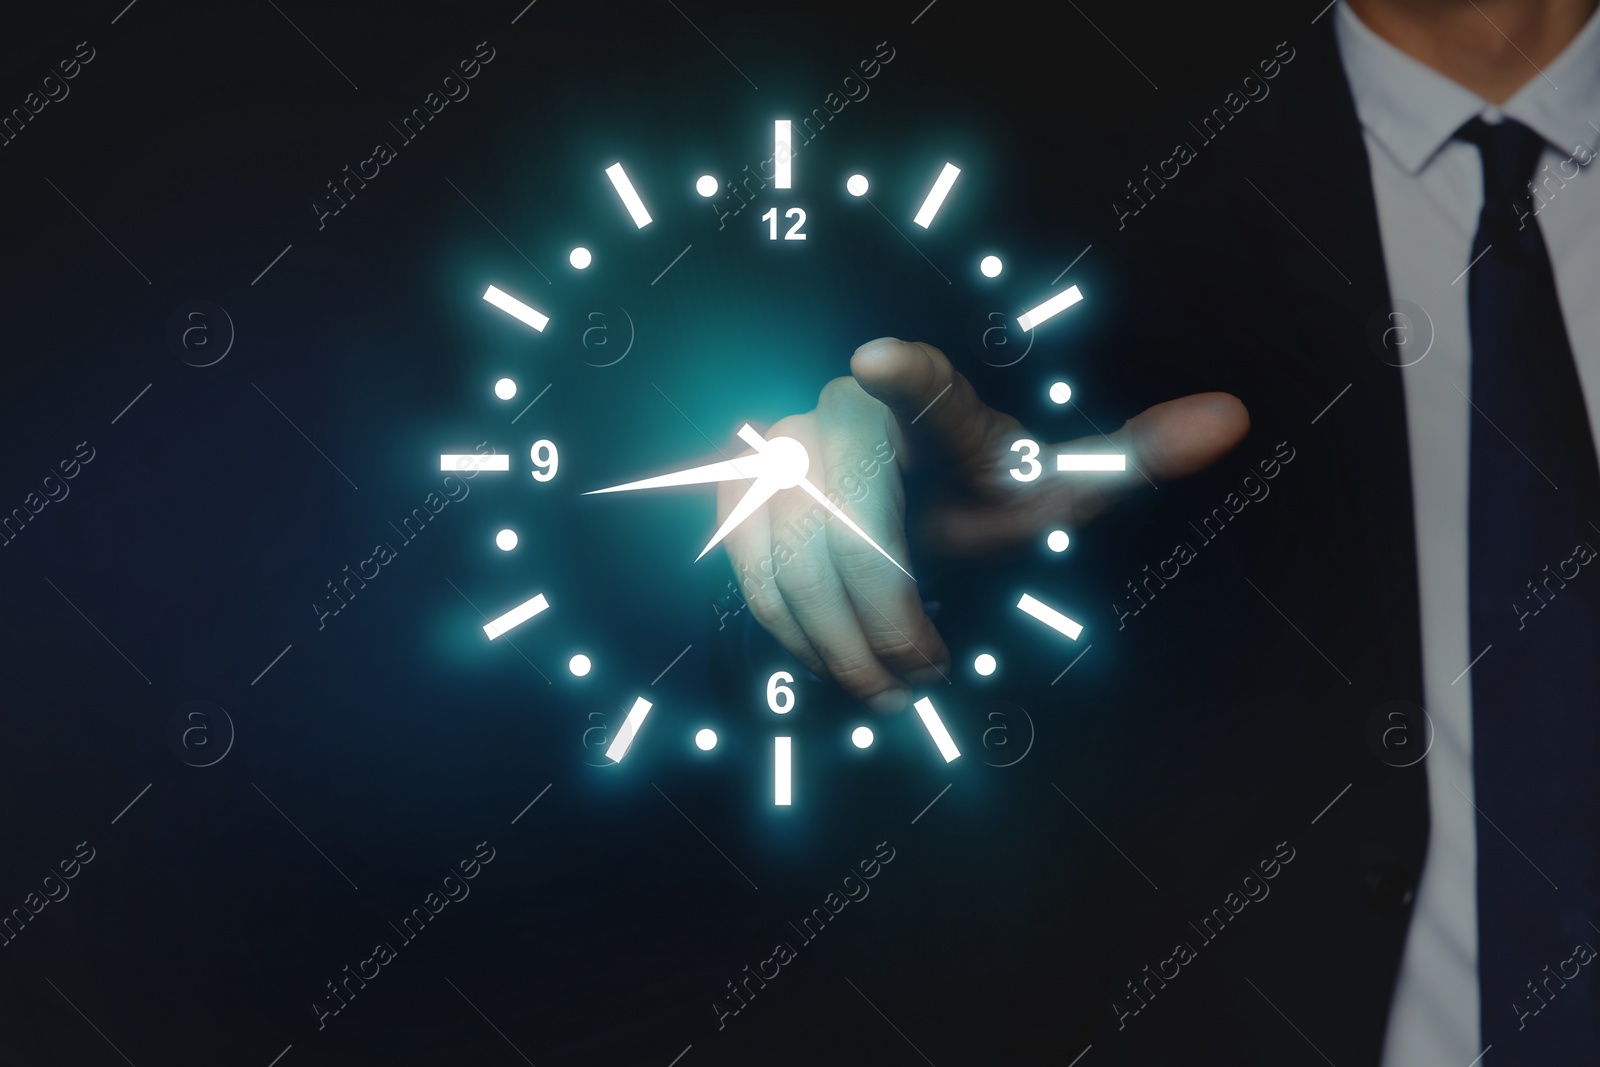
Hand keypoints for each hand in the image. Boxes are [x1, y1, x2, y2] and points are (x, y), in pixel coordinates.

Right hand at [718, 337, 1248, 711]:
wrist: (893, 508)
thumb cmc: (977, 500)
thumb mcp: (1050, 488)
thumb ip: (1130, 456)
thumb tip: (1236, 417)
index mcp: (935, 405)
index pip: (923, 386)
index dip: (903, 375)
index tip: (876, 359)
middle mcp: (849, 409)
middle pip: (847, 513)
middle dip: (884, 613)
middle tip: (923, 677)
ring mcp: (783, 444)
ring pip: (792, 552)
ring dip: (840, 642)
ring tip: (889, 690)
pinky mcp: (740, 486)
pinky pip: (750, 568)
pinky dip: (794, 633)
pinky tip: (835, 663)